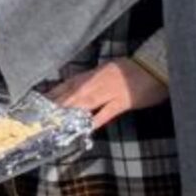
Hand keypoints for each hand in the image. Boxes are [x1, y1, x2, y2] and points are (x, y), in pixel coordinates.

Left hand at [48, 56, 168, 130]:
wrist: (156, 66)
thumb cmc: (135, 69)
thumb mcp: (109, 69)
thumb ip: (93, 79)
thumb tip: (77, 88)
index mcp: (95, 72)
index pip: (69, 83)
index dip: (54, 92)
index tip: (39, 101)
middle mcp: (99, 80)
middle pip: (73, 92)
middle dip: (56, 104)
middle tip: (40, 115)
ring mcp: (111, 90)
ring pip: (86, 101)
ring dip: (69, 111)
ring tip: (54, 121)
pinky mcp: (124, 101)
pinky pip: (107, 112)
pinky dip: (96, 119)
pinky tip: (85, 128)